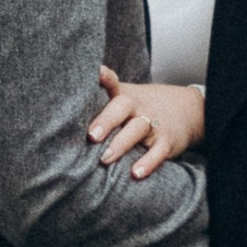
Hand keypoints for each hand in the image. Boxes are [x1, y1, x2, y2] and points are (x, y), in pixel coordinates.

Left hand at [90, 67, 205, 178]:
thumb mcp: (125, 97)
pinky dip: (148, 163)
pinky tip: (135, 174)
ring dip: (122, 144)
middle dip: (106, 121)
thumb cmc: (142, 107)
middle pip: (121, 108)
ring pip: (138, 130)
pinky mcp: (167, 141)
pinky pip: (158, 152)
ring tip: (105, 159)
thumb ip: (99, 102)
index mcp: (124, 96)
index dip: (104, 77)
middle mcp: (137, 107)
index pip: (112, 83)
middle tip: (91, 136)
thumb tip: (57, 111)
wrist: (189, 109)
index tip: (96, 72)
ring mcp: (154, 123)